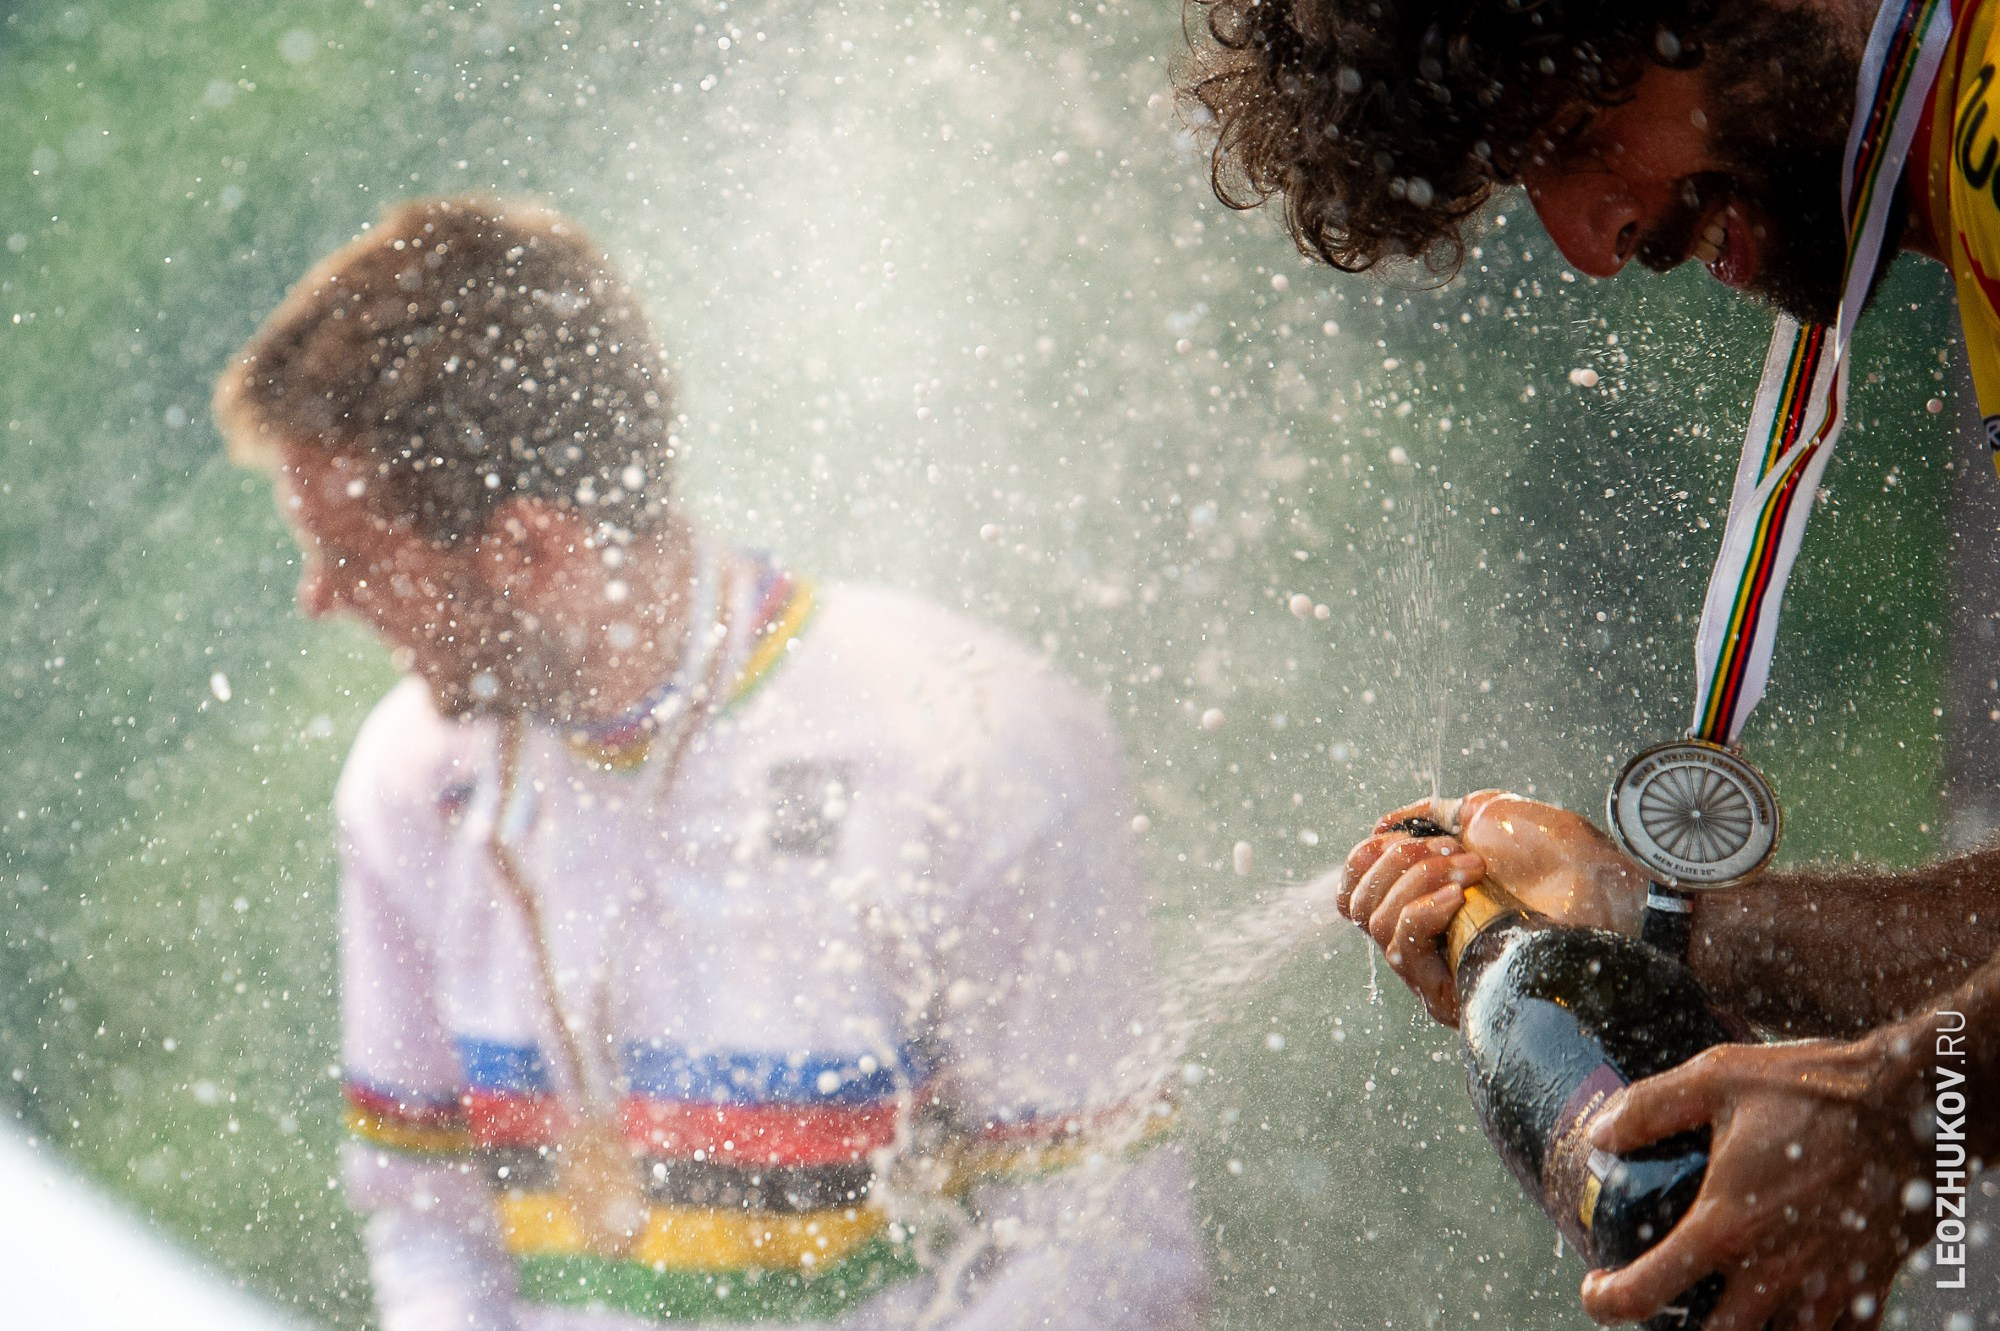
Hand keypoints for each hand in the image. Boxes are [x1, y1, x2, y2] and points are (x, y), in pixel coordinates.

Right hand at [1337, 791, 1648, 1025]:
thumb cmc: (1560, 854)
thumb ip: (1432, 817)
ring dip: (1413, 881)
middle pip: (1354, 905)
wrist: (1600, 891)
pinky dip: (1420, 911)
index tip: (1398, 836)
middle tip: (1450, 851)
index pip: (1356, 889)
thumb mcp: (1488, 814)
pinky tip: (1458, 896)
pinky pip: (1401, 950)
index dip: (1365, 858)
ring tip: (1469, 870)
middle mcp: (1425, 935)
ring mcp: (1436, 964)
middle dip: (1393, 863)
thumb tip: (1381, 825)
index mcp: (1428, 896)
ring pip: (1372, 923)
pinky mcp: (1450, 991)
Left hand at [1581, 1028, 1928, 1330]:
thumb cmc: (1817, 1089)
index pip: (1649, 1293)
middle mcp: (1774, 1269)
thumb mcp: (1717, 1078)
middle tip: (1664, 1307)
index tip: (1599, 1292)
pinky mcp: (1869, 1284)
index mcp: (1726, 1224)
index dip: (1609, 1302)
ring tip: (1722, 1310)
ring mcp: (1826, 1285)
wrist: (1917, 1101)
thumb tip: (1599, 1133)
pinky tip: (1788, 1310)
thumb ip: (1650, 1108)